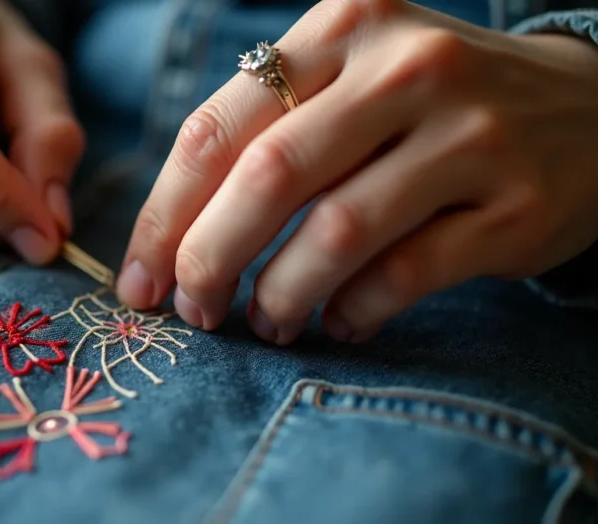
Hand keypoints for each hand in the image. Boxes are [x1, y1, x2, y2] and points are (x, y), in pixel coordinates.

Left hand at [117, 0, 597, 342]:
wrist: (583, 108)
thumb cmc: (428, 104)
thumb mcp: (348, 80)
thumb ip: (265, 132)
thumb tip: (170, 241)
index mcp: (340, 28)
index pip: (218, 127)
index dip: (164, 214)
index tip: (140, 280)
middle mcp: (405, 68)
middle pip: (268, 176)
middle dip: (209, 259)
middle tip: (192, 311)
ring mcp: (469, 134)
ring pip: (337, 231)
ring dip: (279, 295)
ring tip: (264, 323)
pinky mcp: (515, 206)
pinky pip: (406, 274)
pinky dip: (353, 310)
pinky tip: (334, 322)